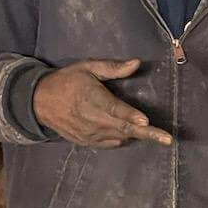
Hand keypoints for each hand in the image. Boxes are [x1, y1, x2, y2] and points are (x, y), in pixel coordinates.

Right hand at [32, 59, 172, 146]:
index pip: (115, 110)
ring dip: (138, 137)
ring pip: (119, 138)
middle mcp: (91, 119)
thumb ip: (113, 68)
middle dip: (147, 134)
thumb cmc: (67, 80)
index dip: (130, 116)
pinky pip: (111, 144)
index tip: (146, 121)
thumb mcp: (87, 67)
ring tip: (158, 136)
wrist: (39, 102)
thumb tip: (137, 63)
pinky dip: (123, 140)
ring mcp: (89, 134)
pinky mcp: (87, 142)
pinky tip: (132, 135)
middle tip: (168, 139)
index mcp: (92, 99)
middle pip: (123, 128)